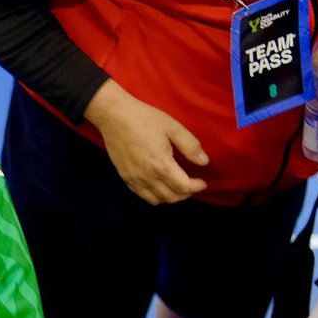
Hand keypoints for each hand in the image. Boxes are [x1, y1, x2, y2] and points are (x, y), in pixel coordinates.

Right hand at [84, 80, 208, 204]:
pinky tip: (159, 186)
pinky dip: (154, 196)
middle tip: (192, 185)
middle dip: (185, 194)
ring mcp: (134, 179)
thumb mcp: (172, 127)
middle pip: (171, 197)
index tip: (202, 182)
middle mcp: (147, 176)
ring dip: (170, 197)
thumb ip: (190, 145)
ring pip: (156, 200)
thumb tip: (204, 161)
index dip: (196, 187)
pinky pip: (142, 195)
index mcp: (161, 164)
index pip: (183, 187)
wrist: (114, 116)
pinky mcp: (125, 177)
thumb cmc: (144, 118)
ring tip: (176, 187)